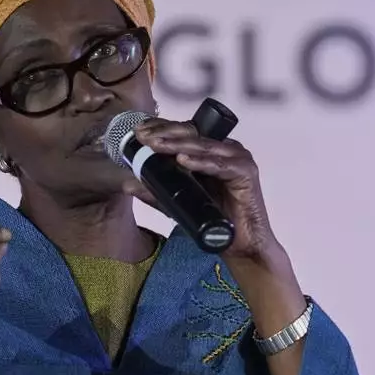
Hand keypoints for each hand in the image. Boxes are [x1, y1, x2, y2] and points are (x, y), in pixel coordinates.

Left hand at [123, 118, 277, 258]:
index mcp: (211, 151)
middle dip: (165, 133)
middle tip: (143, 137)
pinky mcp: (246, 172)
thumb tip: (127, 184)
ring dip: (177, 144)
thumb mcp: (178, 203)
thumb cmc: (214, 221)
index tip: (139, 131)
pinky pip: (220, 165)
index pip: (184, 131)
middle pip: (193, 133)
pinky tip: (182, 160)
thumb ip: (156, 191)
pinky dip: (200, 161)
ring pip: (203, 146)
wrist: (240, 246)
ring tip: (155, 145)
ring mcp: (237, 159)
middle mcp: (225, 150)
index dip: (161, 127)